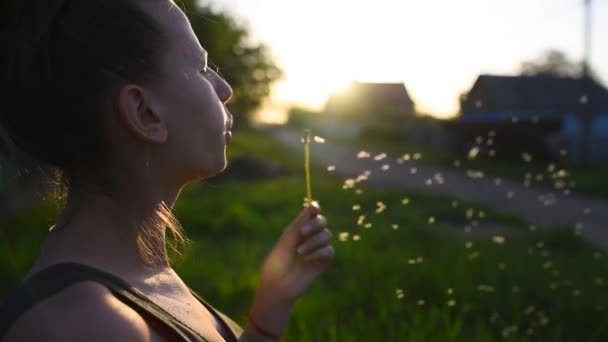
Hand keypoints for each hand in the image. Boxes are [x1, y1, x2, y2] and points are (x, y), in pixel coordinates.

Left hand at [246, 203, 333, 338]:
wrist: (277, 284)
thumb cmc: (277, 262)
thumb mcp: (287, 239)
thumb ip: (300, 223)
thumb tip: (312, 206)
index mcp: (300, 230)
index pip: (312, 214)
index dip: (315, 209)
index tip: (314, 208)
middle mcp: (311, 238)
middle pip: (322, 221)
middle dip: (314, 224)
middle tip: (301, 233)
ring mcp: (318, 249)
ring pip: (327, 235)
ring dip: (313, 241)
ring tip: (300, 252)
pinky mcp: (323, 262)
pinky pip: (329, 251)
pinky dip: (318, 252)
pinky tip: (307, 260)